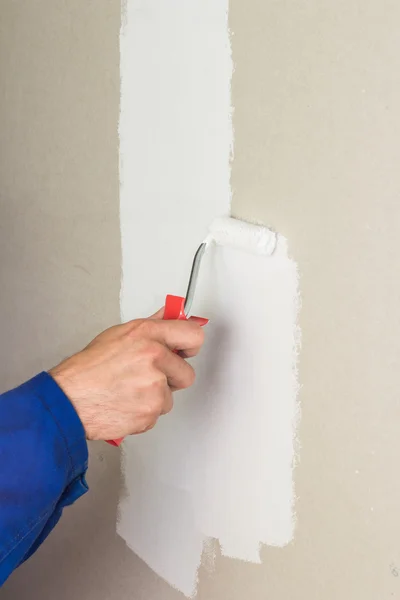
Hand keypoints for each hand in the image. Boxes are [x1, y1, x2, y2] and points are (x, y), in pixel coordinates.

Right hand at [49, 313, 204, 440]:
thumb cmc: (89, 368)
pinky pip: (156, 414)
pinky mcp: (150, 412)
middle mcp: (154, 359)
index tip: (185, 349)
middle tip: (148, 376)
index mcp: (147, 335)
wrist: (69, 399)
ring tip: (129, 390)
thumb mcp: (119, 334)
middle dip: (172, 378)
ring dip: (154, 397)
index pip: (193, 335)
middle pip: (187, 374)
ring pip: (169, 397)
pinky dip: (143, 412)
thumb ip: (152, 325)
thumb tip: (171, 315)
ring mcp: (154, 387)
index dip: (190, 345)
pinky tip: (125, 402)